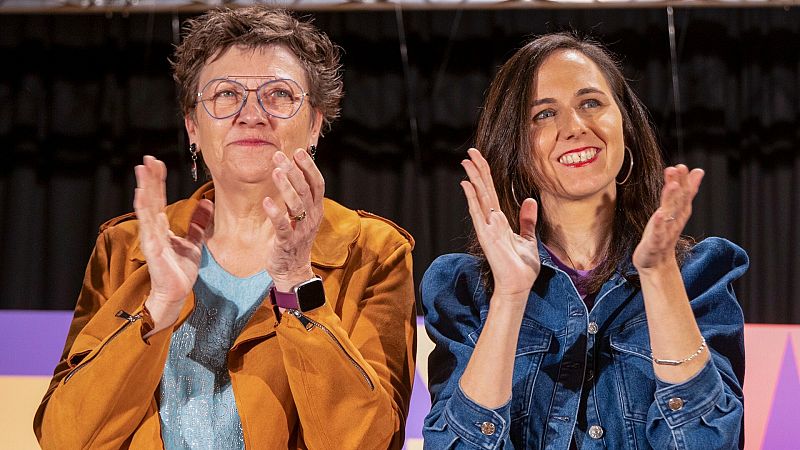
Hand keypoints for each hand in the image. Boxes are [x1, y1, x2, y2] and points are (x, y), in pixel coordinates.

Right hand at [134, 156, 212, 323]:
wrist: (177, 292)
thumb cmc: (181, 270)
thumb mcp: (194, 242)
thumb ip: (198, 223)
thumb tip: (208, 202)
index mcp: (162, 227)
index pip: (159, 199)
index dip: (158, 181)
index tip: (157, 163)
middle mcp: (153, 229)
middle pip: (151, 198)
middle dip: (150, 178)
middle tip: (148, 158)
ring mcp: (151, 237)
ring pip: (146, 207)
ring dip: (144, 187)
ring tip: (142, 170)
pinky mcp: (152, 248)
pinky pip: (148, 225)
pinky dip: (145, 209)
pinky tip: (143, 195)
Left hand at [262, 149, 323, 291]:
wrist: (293, 270)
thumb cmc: (295, 239)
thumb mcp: (302, 216)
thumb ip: (300, 197)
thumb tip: (292, 171)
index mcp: (316, 209)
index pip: (317, 184)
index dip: (309, 167)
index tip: (298, 152)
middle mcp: (312, 218)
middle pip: (305, 190)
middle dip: (293, 171)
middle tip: (279, 156)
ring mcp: (301, 230)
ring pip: (296, 204)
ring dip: (285, 186)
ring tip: (275, 171)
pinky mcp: (287, 242)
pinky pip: (283, 225)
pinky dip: (275, 212)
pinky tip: (267, 201)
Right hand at [461, 148, 539, 297]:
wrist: (518, 286)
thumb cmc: (521, 267)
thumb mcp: (529, 238)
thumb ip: (527, 220)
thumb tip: (531, 201)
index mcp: (500, 221)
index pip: (491, 192)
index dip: (486, 175)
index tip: (479, 158)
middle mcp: (490, 221)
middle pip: (483, 190)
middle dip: (477, 170)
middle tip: (470, 152)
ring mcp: (487, 228)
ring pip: (479, 197)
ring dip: (473, 178)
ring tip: (466, 162)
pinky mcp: (486, 236)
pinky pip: (478, 213)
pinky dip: (472, 198)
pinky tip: (467, 184)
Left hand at [633, 164, 703, 271]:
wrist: (656, 264)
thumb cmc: (662, 235)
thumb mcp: (671, 212)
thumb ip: (682, 192)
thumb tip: (697, 171)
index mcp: (678, 214)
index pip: (684, 196)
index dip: (685, 181)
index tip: (684, 166)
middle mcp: (674, 222)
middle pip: (678, 201)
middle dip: (680, 184)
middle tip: (679, 168)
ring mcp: (665, 232)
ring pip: (670, 213)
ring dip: (671, 199)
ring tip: (672, 184)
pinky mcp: (655, 244)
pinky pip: (658, 233)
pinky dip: (660, 224)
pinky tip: (659, 215)